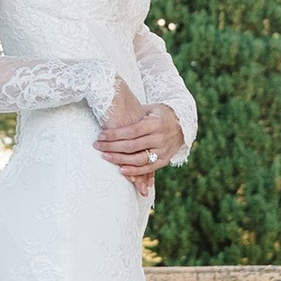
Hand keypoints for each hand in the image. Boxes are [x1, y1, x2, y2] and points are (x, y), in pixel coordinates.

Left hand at [94, 80, 183, 199]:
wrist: (183, 125)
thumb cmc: (160, 114)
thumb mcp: (150, 109)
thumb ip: (134, 114)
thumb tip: (111, 108)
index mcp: (156, 123)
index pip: (131, 131)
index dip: (115, 134)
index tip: (101, 135)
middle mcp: (160, 138)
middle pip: (132, 145)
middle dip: (112, 146)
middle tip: (97, 146)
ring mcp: (163, 151)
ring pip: (138, 159)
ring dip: (120, 159)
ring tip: (105, 156)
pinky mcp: (164, 160)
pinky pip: (148, 169)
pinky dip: (135, 171)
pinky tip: (121, 170)